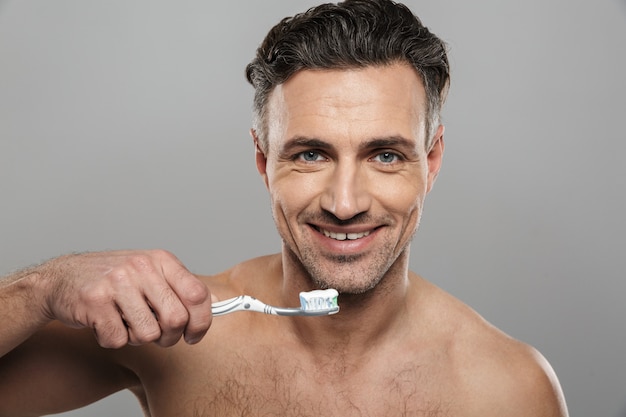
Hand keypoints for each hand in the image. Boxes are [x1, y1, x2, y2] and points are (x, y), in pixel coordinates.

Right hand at [39, 250, 212, 347]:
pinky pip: (118, 339)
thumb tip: (218, 302)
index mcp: (161, 260)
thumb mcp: (151, 272)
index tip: (193, 335)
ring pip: (148, 334)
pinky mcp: (94, 301)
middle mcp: (141, 267)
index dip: (201, 322)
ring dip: (137, 338)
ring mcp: (117, 282)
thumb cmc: (113, 279)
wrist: (62, 277)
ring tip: (125, 322)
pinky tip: (104, 323)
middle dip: (169, 337)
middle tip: (156, 335)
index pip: (197, 294)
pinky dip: (112, 339)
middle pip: (176, 319)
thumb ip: (180, 286)